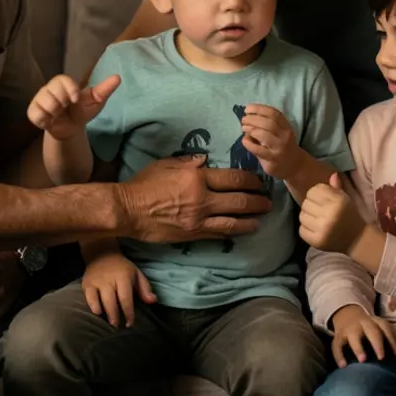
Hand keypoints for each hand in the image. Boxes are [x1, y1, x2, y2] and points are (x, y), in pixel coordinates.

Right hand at [28, 73, 120, 140]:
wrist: (71, 128)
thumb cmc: (82, 111)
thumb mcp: (95, 101)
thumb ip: (104, 89)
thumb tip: (118, 77)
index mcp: (63, 83)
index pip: (61, 79)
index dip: (69, 88)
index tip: (76, 98)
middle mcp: (49, 88)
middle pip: (51, 90)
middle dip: (62, 102)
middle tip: (67, 108)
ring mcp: (39, 100)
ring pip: (44, 102)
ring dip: (54, 112)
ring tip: (59, 114)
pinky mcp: (33, 112)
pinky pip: (35, 114)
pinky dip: (44, 119)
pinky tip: (50, 121)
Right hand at [81, 248, 155, 327]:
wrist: (102, 253)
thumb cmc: (122, 268)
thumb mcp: (136, 274)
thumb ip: (145, 288)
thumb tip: (153, 301)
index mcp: (123, 277)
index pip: (126, 298)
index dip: (128, 312)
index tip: (130, 323)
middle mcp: (109, 279)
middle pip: (111, 301)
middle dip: (115, 316)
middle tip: (118, 326)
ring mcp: (96, 281)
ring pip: (99, 300)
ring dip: (105, 314)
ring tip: (110, 322)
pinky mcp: (87, 283)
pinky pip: (88, 298)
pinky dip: (93, 306)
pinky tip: (98, 313)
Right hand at [116, 155, 272, 243]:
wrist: (128, 210)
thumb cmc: (144, 184)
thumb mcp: (166, 164)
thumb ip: (188, 162)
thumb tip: (205, 161)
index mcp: (197, 177)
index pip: (232, 178)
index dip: (250, 180)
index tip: (259, 181)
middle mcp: (202, 199)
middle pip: (239, 201)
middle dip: (257, 201)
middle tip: (268, 201)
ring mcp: (198, 219)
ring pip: (233, 222)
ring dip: (250, 220)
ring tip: (261, 220)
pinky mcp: (192, 235)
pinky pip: (217, 233)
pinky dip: (232, 232)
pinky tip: (240, 231)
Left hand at [239, 104, 302, 178]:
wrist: (293, 165)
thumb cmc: (282, 146)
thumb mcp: (280, 132)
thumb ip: (268, 124)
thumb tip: (249, 116)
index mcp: (286, 127)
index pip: (274, 113)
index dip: (259, 109)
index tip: (248, 108)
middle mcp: (285, 136)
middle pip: (268, 123)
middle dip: (253, 119)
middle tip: (243, 120)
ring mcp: (279, 148)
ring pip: (264, 135)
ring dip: (251, 129)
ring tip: (244, 128)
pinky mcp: (273, 160)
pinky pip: (258, 149)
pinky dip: (248, 143)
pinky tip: (245, 140)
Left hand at [299, 173, 365, 253]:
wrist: (356, 239)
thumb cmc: (349, 215)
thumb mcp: (345, 199)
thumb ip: (336, 187)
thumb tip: (332, 174)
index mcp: (338, 202)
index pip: (314, 191)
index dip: (316, 194)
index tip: (322, 200)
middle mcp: (330, 215)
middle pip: (306, 203)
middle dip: (311, 205)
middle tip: (318, 211)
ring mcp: (322, 229)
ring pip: (302, 216)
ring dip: (307, 217)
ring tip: (316, 219)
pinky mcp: (316, 241)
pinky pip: (301, 230)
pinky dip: (306, 229)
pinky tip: (315, 229)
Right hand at [329, 305, 395, 367]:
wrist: (346, 313)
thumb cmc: (368, 325)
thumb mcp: (380, 326)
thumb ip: (393, 335)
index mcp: (374, 321)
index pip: (385, 328)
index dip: (392, 340)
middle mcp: (362, 323)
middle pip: (371, 330)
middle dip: (377, 343)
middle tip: (381, 357)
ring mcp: (349, 329)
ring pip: (353, 337)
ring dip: (358, 348)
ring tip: (362, 360)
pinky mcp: (338, 336)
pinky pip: (336, 345)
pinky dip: (338, 355)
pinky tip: (343, 366)